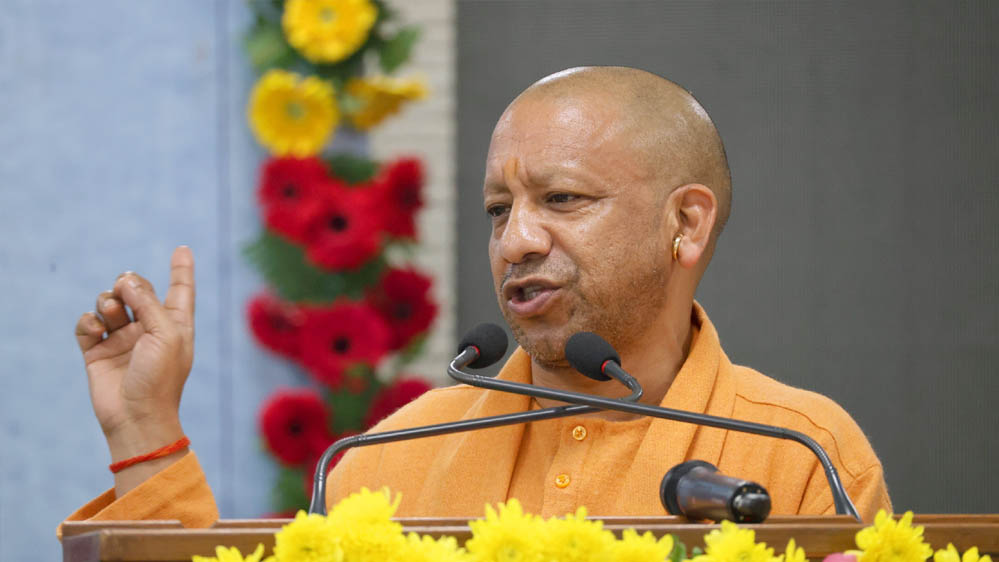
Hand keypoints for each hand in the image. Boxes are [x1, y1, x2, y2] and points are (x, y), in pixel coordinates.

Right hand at [75, 246, 195, 492]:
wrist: (136, 417)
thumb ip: (148, 302)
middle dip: (130, 284)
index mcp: (175, 325)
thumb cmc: (160, 378)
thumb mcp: (166, 334)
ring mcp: (123, 339)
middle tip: (124, 290)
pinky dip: (88, 321)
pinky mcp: (97, 350)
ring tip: (110, 313)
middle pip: (138, 290)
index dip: (181, 270)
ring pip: (111, 303)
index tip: (182, 249)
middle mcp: (150, 328)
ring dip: (108, 301)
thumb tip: (125, 281)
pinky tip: (94, 327)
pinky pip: (88, 323)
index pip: (180, 291)